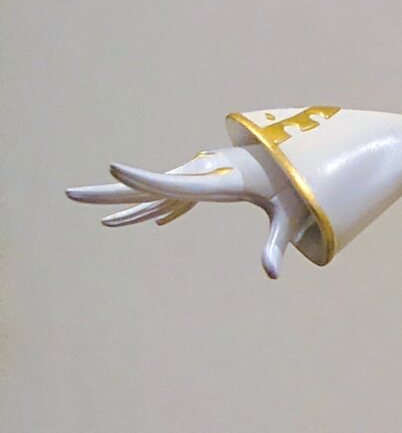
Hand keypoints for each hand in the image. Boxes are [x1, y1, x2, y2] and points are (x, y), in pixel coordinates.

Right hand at [67, 144, 311, 277]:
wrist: (302, 157)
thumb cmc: (298, 187)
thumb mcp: (291, 217)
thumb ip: (277, 244)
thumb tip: (273, 274)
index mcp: (221, 181)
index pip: (177, 183)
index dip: (146, 179)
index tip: (115, 167)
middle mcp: (204, 174)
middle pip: (150, 185)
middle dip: (110, 191)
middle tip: (70, 194)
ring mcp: (201, 176)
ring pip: (156, 190)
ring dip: (125, 203)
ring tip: (97, 216)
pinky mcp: (204, 182)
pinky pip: (173, 196)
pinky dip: (154, 207)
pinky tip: (141, 221)